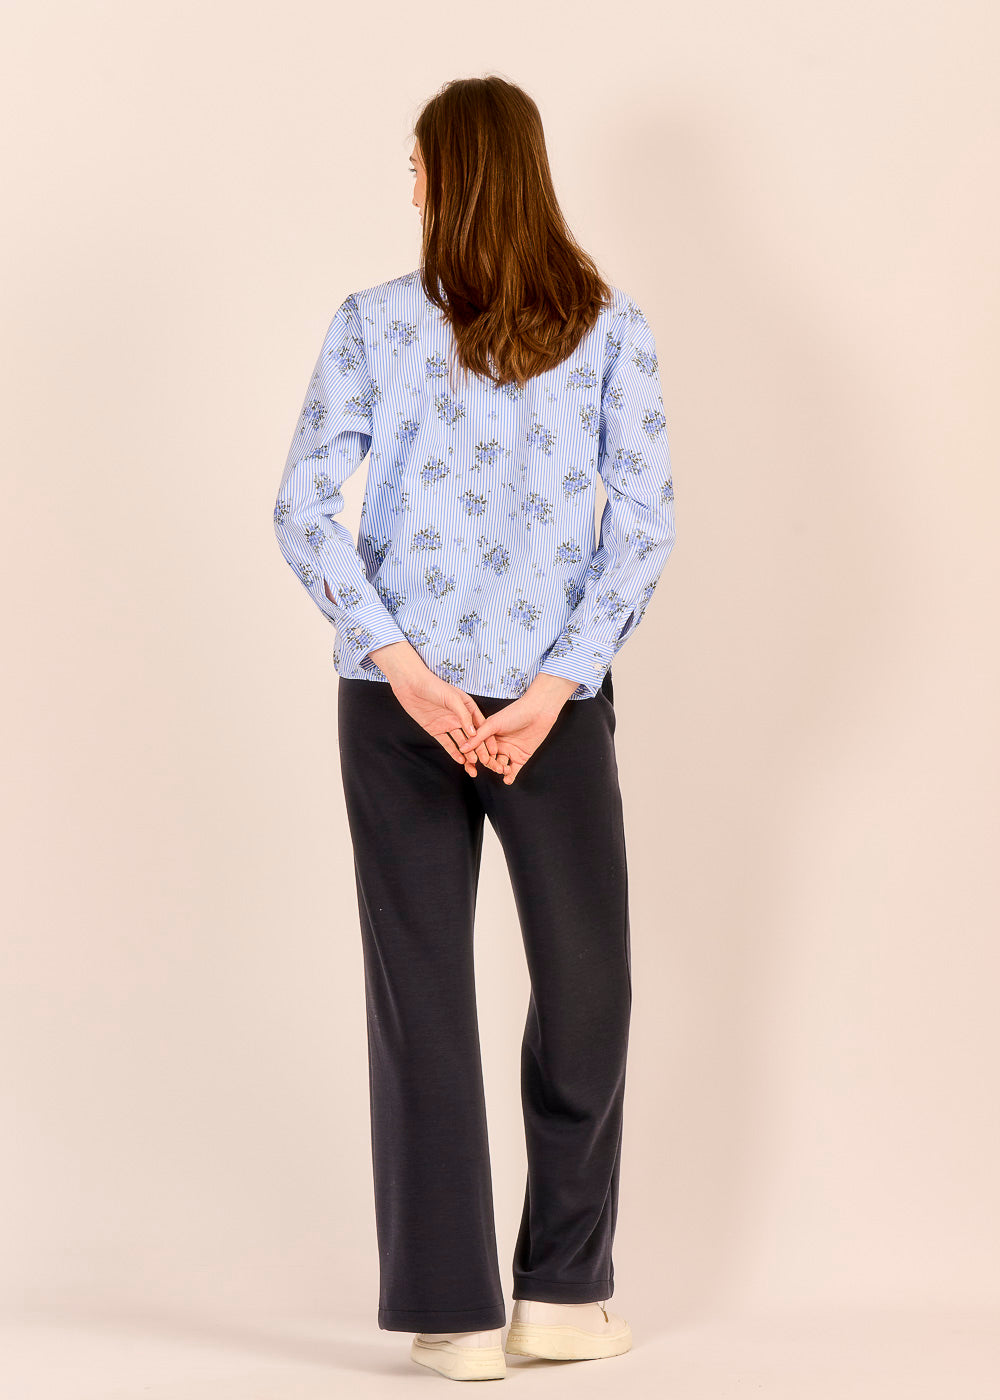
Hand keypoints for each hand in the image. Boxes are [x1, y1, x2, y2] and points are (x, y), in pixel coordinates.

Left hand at [368, 641, 498, 775]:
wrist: (410, 684)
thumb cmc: (433, 686)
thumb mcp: (452, 698)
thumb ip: (464, 716)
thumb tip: (474, 734)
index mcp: (468, 707)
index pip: (481, 726)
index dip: (487, 738)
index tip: (494, 751)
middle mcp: (459, 717)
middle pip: (472, 737)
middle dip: (479, 750)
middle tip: (486, 763)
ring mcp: (448, 724)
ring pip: (461, 742)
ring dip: (468, 754)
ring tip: (474, 766)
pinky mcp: (435, 729)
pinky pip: (447, 743)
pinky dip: (454, 752)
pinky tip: (461, 760)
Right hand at [455, 673, 577, 783]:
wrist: (539, 711)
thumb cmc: (515, 712)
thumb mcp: (493, 724)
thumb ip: (478, 737)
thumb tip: (462, 748)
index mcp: (488, 735)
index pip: (477, 750)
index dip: (473, 758)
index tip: (471, 765)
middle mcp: (497, 744)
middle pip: (488, 760)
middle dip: (490, 765)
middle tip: (494, 765)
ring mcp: (509, 751)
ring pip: (500, 766)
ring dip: (500, 770)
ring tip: (504, 769)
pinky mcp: (521, 757)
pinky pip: (513, 770)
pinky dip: (510, 776)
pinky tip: (507, 779)